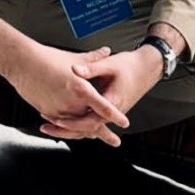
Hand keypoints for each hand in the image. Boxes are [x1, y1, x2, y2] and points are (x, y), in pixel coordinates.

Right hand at [0, 19, 129, 145]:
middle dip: (104, 133)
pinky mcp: (47, 112)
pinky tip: (73, 127)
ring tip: (95, 137)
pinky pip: (62, 124)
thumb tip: (106, 51)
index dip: (115, 116)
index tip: (124, 122)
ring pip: (77, 126)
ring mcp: (58, 110)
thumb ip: (93, 58)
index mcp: (80, 88)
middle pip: (91, 122)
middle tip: (115, 141)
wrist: (22, 63)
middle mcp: (71, 102)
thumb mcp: (73, 58)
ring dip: (87, 131)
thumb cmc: (47, 58)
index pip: (103, 107)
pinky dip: (70, 127)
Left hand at [38, 47, 161, 142]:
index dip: (73, 122)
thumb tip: (74, 69)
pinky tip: (64, 121)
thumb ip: (91, 67)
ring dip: (70, 128)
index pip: (90, 120)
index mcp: (113, 103)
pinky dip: (77, 123)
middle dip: (65, 130)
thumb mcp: (110, 64)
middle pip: (86, 128)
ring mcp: (110, 113)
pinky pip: (91, 121)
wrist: (147, 67)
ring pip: (88, 127)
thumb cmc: (131, 66)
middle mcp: (112, 112)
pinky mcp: (108, 110)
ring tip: (49, 127)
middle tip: (46, 128)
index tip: (57, 120)